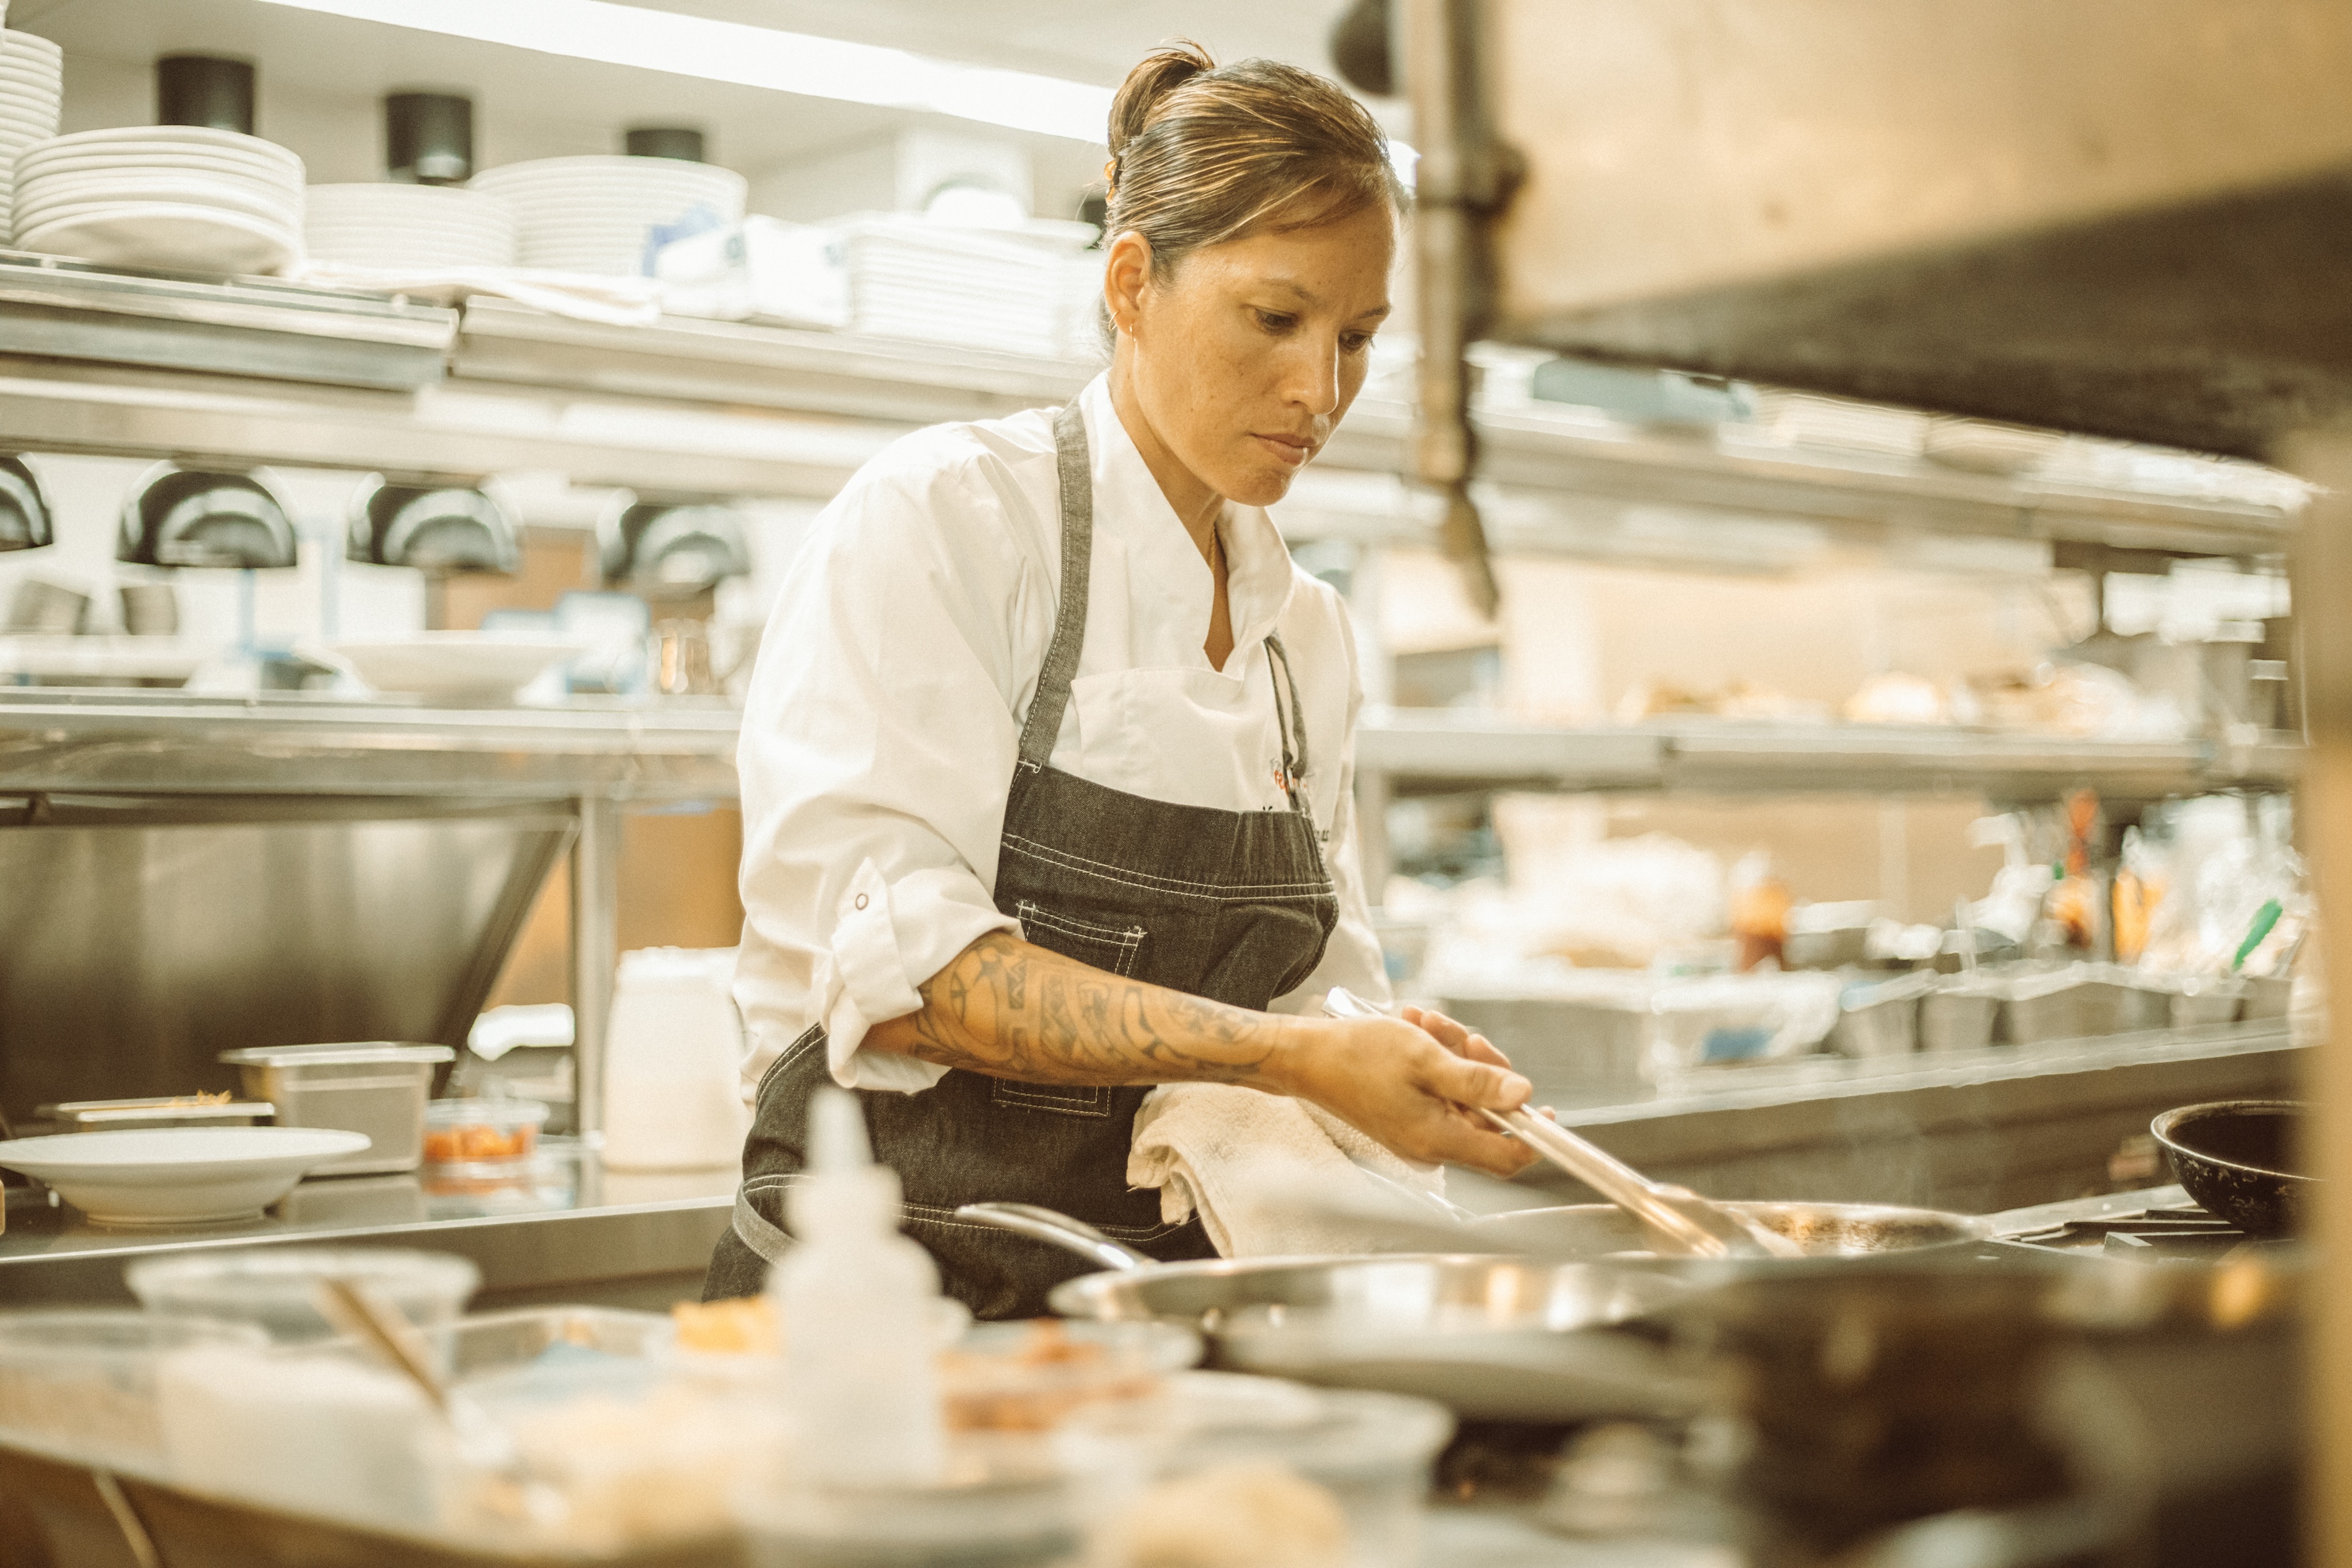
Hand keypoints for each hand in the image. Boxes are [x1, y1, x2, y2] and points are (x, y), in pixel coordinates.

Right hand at [1276, 1015, 1538, 1176]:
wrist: (1305, 1057)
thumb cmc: (1356, 1056)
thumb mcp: (1425, 1059)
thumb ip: (1477, 1081)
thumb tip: (1523, 1096)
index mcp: (1438, 1139)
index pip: (1508, 1157)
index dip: (1533, 1133)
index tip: (1545, 1107)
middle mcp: (1431, 1144)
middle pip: (1487, 1115)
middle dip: (1481, 1068)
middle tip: (1460, 1036)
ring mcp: (1418, 1130)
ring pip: (1464, 1094)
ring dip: (1454, 1053)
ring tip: (1426, 1024)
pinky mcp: (1407, 1115)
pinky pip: (1440, 1090)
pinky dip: (1436, 1060)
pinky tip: (1417, 1032)